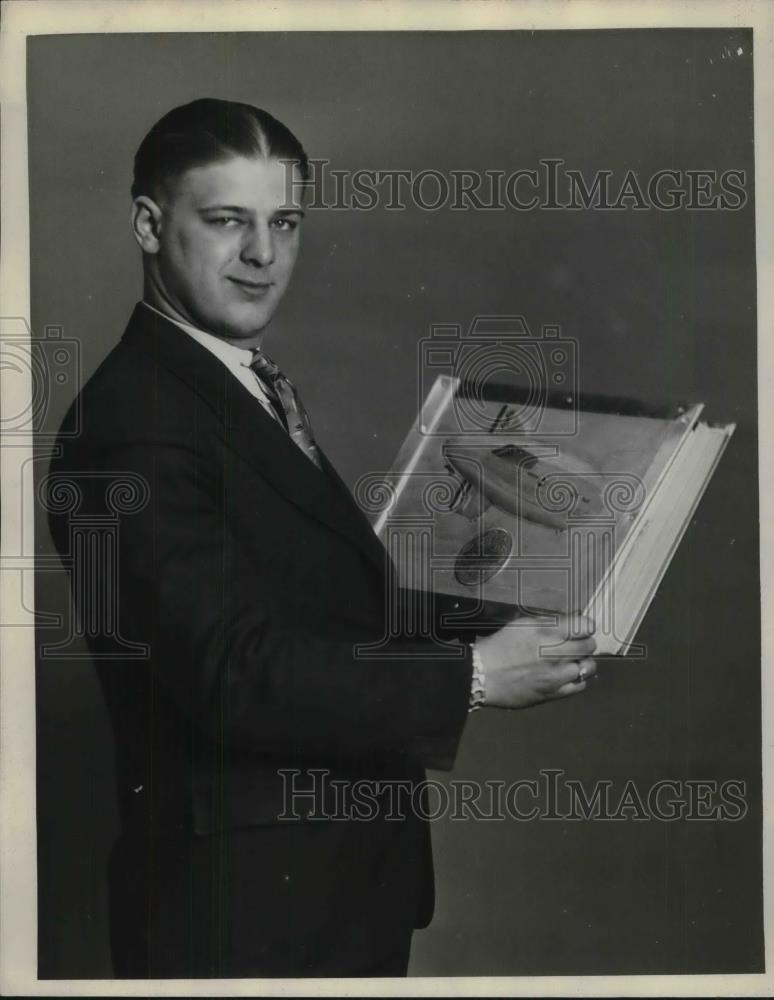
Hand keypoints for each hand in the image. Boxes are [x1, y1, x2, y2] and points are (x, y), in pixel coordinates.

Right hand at [474, 613, 596, 709]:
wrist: (482, 675)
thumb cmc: (499, 648)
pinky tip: (567, 675)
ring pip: (588, 666)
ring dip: (583, 661)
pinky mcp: (554, 693)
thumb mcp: (522, 624)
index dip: (585, 625)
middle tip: (575, 643)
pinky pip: (580, 686)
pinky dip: (578, 679)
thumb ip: (548, 623)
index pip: (584, 625)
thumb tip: (568, 623)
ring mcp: (556, 675)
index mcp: (546, 632)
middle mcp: (555, 653)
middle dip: (584, 642)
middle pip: (589, 645)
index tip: (582, 627)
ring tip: (573, 660)